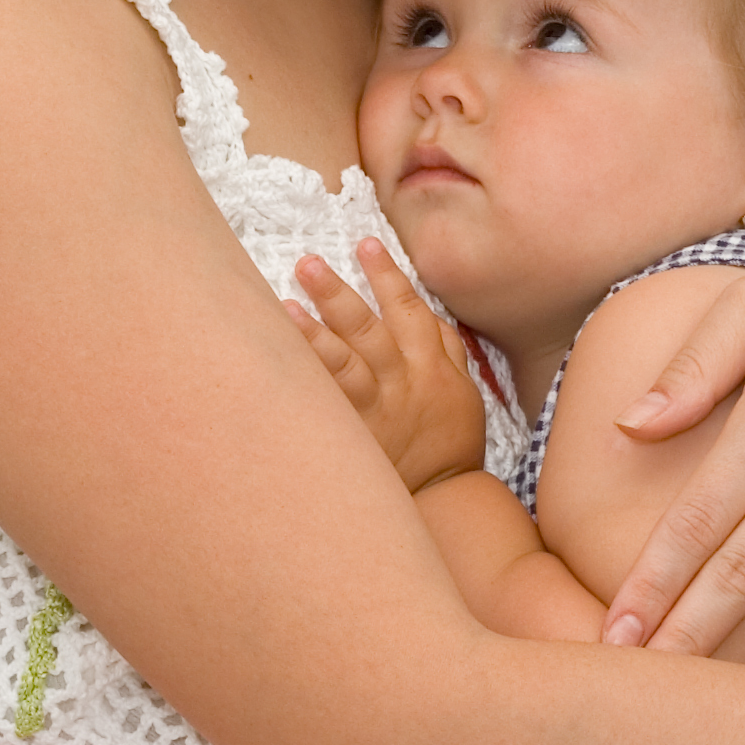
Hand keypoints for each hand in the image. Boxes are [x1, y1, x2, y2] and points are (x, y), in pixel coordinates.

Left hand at [287, 239, 487, 491]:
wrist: (446, 500)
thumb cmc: (452, 445)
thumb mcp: (464, 395)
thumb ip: (448, 352)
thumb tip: (430, 315)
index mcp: (432, 368)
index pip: (410, 312)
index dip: (388, 277)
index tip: (366, 245)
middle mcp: (403, 383)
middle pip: (368, 330)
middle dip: (339, 294)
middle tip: (308, 264)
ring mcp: (377, 410)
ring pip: (346, 363)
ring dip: (314, 333)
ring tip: (285, 305)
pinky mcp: (355, 436)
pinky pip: (328, 402)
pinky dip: (307, 376)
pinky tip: (280, 358)